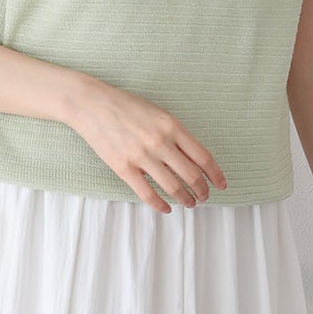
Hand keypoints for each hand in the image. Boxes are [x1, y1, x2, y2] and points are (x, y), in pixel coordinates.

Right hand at [67, 79, 226, 212]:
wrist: (92, 104)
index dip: (216, 174)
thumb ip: (176, 134)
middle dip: (202, 191)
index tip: (221, 184)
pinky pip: (148, 194)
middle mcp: (160, 142)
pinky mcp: (124, 168)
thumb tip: (194, 159)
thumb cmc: (126, 106)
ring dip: (185, 199)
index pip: (203, 157)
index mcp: (172, 126)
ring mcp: (142, 157)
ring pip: (173, 188)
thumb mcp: (158, 113)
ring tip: (190, 203)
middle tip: (205, 197)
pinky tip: (167, 208)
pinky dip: (160, 205)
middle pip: (192, 176)